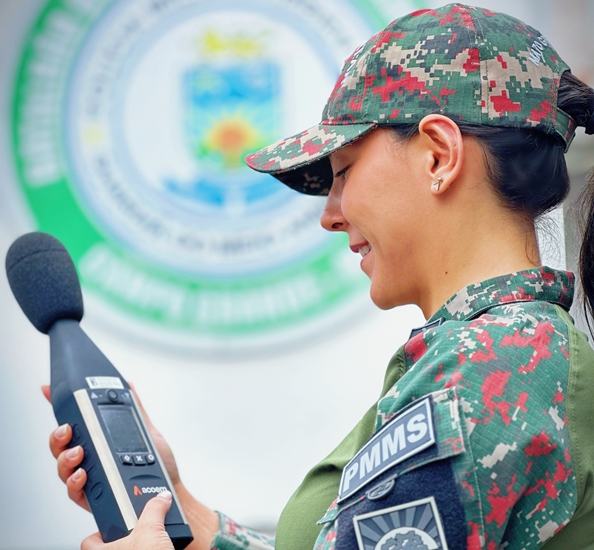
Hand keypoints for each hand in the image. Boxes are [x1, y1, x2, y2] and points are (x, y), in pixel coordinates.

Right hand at [42, 383, 180, 510]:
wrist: (166, 489)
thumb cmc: (157, 463)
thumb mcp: (146, 430)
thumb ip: (135, 409)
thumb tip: (128, 386)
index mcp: (98, 441)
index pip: (74, 424)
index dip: (59, 408)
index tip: (47, 391)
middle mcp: (89, 459)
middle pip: (61, 446)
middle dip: (58, 436)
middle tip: (67, 430)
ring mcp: (88, 478)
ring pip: (63, 468)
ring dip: (66, 458)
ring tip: (79, 452)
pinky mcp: (91, 497)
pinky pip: (74, 491)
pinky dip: (75, 482)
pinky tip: (82, 475)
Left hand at [81, 491, 173, 549]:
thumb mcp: (152, 530)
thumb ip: (154, 509)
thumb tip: (161, 498)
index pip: (89, 540)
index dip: (102, 529)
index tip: (116, 522)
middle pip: (109, 548)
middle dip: (125, 539)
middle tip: (138, 530)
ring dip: (137, 549)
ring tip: (152, 543)